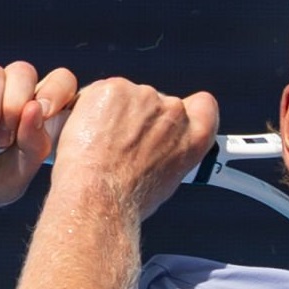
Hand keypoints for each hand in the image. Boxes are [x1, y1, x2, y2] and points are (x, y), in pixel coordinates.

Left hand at [48, 78, 217, 222]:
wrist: (99, 197)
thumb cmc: (128, 199)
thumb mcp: (167, 180)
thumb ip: (171, 152)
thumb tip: (159, 147)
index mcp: (194, 135)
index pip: (203, 105)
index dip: (186, 109)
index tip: (168, 120)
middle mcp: (174, 111)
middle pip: (154, 102)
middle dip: (136, 117)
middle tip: (117, 145)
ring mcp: (144, 97)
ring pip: (124, 97)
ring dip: (111, 113)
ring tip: (97, 145)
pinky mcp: (113, 90)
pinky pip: (98, 93)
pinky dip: (88, 109)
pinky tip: (85, 134)